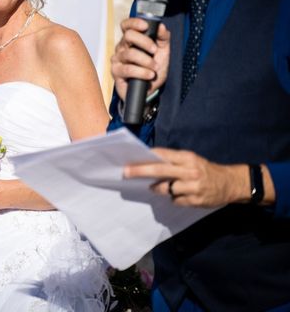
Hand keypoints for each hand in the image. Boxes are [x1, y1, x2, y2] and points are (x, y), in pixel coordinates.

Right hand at [110, 18, 170, 101]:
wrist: (150, 90)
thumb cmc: (154, 70)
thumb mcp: (163, 52)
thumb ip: (163, 38)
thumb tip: (161, 26)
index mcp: (131, 40)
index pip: (126, 25)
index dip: (134, 22)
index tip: (145, 26)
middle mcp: (122, 47)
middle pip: (128, 36)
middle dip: (145, 42)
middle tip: (154, 50)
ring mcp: (117, 60)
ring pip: (130, 54)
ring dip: (146, 61)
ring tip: (154, 68)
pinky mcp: (116, 72)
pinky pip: (128, 69)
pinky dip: (142, 72)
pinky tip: (149, 75)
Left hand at [124, 147, 249, 207]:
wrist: (230, 183)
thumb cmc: (205, 169)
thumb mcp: (191, 160)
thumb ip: (173, 161)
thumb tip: (149, 163)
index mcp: (188, 158)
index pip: (163, 155)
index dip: (146, 157)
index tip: (131, 158)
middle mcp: (190, 171)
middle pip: (160, 171)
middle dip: (140, 171)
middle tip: (126, 172)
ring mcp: (193, 187)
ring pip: (165, 189)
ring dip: (158, 188)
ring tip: (158, 186)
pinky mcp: (195, 201)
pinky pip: (175, 200)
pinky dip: (174, 198)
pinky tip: (180, 194)